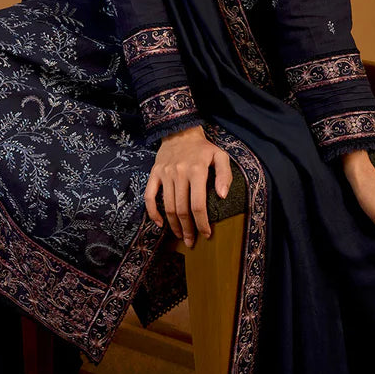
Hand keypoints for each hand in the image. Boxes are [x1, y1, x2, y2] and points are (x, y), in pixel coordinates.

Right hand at [144, 125, 232, 247]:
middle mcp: (179, 173)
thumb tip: (222, 195)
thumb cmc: (203, 148)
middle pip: (182, 209)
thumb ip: (225, 174)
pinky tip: (160, 223)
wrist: (180, 131)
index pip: (198, 204)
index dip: (202, 223)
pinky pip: (149, 196)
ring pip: (168, 206)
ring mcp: (165, 174)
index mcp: (196, 170)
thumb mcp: (220, 156)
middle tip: (192, 242)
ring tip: (181, 235)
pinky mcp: (154, 173)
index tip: (206, 234)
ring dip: (173, 225)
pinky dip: (153, 212)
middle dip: (187, 229)